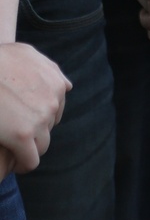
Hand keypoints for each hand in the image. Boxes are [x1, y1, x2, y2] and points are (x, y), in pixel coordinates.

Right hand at [0, 42, 70, 173]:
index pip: (55, 112)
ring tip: (12, 149)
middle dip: (34, 132)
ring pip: (41, 146)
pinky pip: (30, 160)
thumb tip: (67, 87)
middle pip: (48, 129)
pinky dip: (23, 165)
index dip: (39, 119)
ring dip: (29, 149)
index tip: (24, 123)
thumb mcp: (28, 54)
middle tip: (14, 134)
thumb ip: (49, 70)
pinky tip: (13, 164)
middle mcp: (53, 101)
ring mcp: (40, 118)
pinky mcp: (23, 135)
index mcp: (56, 84)